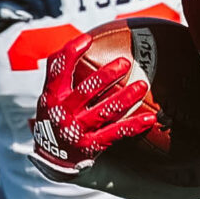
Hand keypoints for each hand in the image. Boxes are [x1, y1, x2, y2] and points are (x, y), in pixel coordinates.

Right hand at [29, 32, 158, 181]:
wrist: (51, 159)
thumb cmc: (55, 118)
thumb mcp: (50, 98)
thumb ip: (62, 76)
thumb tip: (83, 42)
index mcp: (51, 97)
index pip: (57, 70)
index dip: (70, 53)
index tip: (87, 39)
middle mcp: (62, 113)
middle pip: (86, 91)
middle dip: (106, 76)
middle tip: (125, 63)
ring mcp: (77, 130)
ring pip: (104, 112)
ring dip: (125, 98)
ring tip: (143, 85)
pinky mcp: (91, 145)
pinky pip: (115, 134)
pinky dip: (133, 126)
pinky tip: (149, 119)